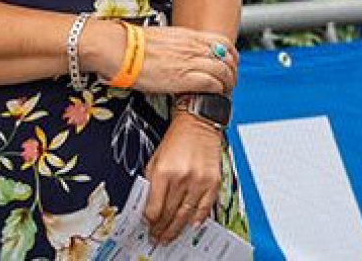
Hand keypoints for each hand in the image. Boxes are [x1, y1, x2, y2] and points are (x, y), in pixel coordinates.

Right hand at [82, 20, 236, 95]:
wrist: (120, 50)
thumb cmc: (134, 45)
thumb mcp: (163, 38)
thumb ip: (178, 44)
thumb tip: (183, 52)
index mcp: (188, 35)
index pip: (223, 42)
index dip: (232, 55)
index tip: (230, 64)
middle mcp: (193, 47)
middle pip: (227, 58)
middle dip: (232, 71)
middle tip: (229, 81)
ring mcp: (190, 62)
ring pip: (223, 72)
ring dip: (227, 83)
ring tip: (223, 92)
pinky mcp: (184, 79)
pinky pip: (212, 84)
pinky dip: (216, 91)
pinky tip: (212, 95)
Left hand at [142, 113, 225, 244]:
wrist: (198, 124)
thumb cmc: (176, 139)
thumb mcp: (155, 159)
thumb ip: (151, 182)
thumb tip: (149, 206)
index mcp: (163, 171)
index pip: (154, 207)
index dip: (150, 221)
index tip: (148, 226)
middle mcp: (182, 178)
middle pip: (170, 213)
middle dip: (162, 229)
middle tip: (157, 237)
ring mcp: (199, 181)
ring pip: (186, 214)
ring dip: (177, 228)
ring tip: (170, 236)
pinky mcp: (213, 182)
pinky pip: (205, 208)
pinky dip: (198, 219)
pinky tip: (191, 226)